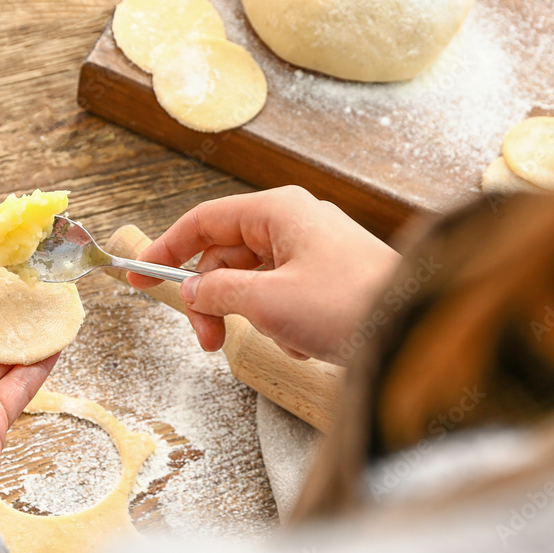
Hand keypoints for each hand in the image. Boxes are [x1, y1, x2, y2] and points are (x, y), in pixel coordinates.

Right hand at [127, 187, 399, 360]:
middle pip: (224, 258)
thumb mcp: (268, 301)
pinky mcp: (324, 279)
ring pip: (250, 283)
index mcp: (277, 211)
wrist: (414, 328)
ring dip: (253, 317)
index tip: (139, 277)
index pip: (203, 222)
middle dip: (213, 302)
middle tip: (208, 341)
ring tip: (282, 337)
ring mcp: (310, 251)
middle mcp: (292, 223)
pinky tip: (306, 339)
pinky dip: (282, 323)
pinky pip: (279, 298)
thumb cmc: (350, 304)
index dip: (166, 250)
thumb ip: (218, 293)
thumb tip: (191, 292)